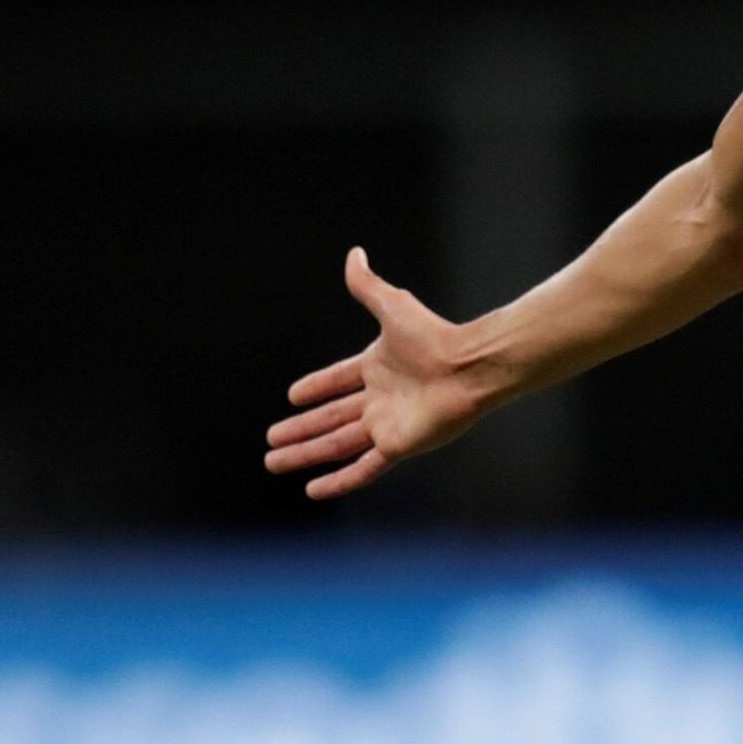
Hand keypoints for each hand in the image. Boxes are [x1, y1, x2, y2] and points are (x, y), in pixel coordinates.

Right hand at [264, 248, 487, 497]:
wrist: (470, 366)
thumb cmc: (436, 336)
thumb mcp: (393, 306)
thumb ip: (368, 285)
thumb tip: (355, 253)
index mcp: (378, 367)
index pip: (338, 380)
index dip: (317, 387)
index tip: (292, 395)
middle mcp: (380, 399)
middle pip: (331, 418)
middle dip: (300, 429)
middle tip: (271, 438)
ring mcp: (387, 424)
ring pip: (337, 445)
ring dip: (305, 454)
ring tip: (273, 462)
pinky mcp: (397, 445)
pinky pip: (362, 469)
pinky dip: (338, 481)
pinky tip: (312, 490)